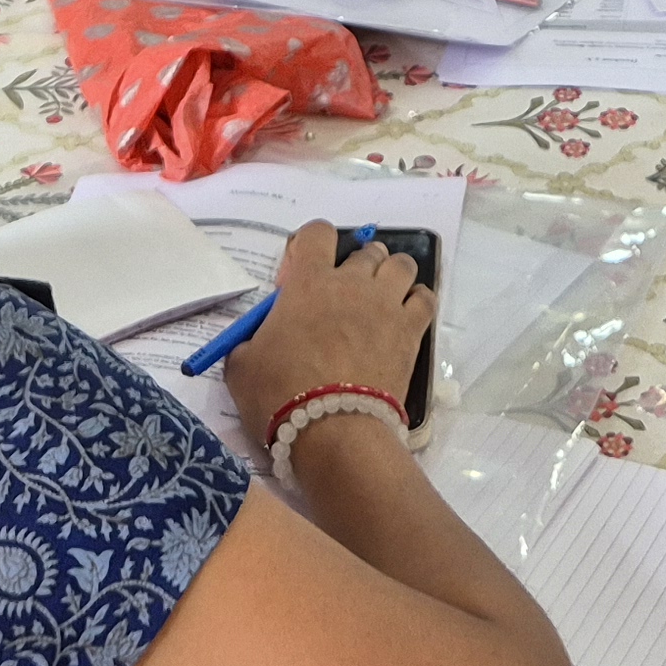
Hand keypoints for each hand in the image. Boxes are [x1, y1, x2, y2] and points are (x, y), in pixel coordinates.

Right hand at [222, 222, 436, 441]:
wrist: (333, 431)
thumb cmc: (280, 395)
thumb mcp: (241, 366)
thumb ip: (250, 341)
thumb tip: (257, 340)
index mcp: (308, 283)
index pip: (317, 233)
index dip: (311, 244)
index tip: (302, 272)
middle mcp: (351, 283)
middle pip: (365, 251)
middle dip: (356, 266)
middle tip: (344, 296)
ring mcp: (386, 304)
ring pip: (401, 265)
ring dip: (391, 275)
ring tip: (381, 299)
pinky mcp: (411, 330)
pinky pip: (424, 298)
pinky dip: (416, 301)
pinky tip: (405, 316)